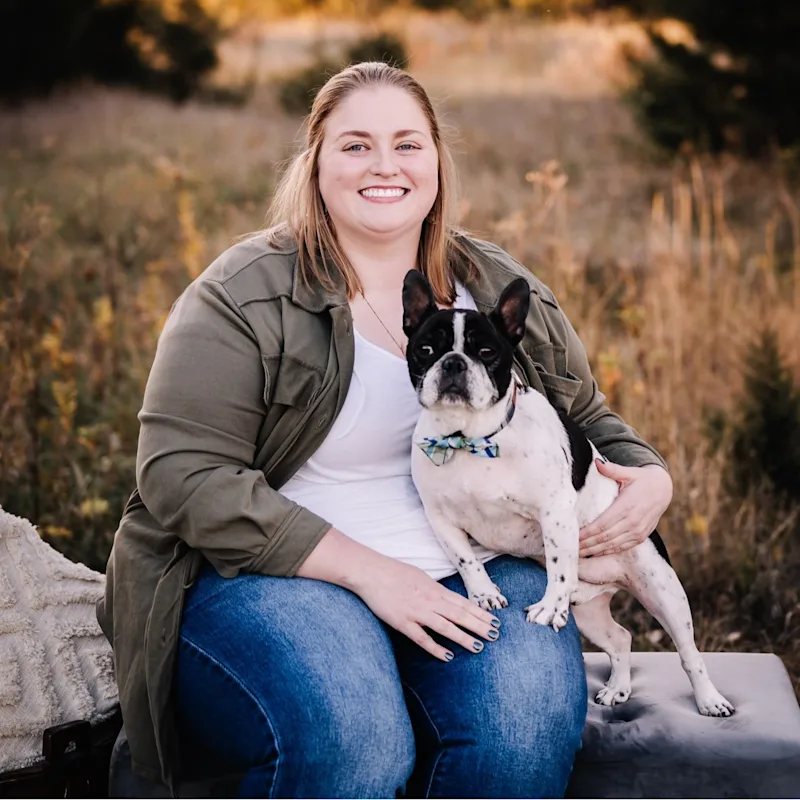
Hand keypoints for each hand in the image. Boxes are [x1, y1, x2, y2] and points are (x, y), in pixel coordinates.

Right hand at [352, 557, 501, 661]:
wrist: (371, 572)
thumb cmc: (394, 573)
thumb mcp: (420, 577)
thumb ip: (433, 589)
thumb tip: (445, 597)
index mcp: (434, 589)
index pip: (462, 603)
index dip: (479, 613)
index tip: (494, 621)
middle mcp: (430, 600)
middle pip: (459, 615)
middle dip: (479, 626)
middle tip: (495, 635)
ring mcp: (417, 612)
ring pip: (445, 627)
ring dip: (463, 637)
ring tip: (478, 647)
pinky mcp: (403, 622)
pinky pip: (422, 638)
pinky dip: (436, 648)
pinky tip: (448, 657)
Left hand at [579, 461, 671, 557]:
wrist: (663, 489)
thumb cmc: (641, 479)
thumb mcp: (628, 472)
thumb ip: (612, 469)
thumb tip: (597, 462)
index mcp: (627, 506)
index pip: (603, 524)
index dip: (587, 533)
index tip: (574, 536)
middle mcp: (633, 521)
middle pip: (605, 537)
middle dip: (587, 544)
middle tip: (571, 548)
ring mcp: (638, 531)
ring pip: (613, 545)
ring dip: (595, 550)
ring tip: (579, 554)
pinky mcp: (640, 537)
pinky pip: (622, 548)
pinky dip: (608, 552)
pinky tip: (595, 553)